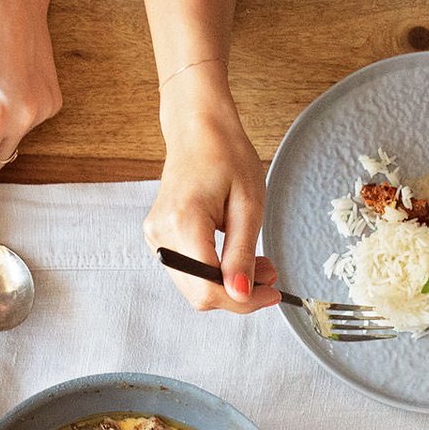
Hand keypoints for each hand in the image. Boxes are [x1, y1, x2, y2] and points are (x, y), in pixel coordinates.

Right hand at [147, 65, 281, 313]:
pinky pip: (188, 271)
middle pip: (199, 294)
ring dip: (227, 285)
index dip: (243, 300)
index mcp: (183, 224)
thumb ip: (242, 255)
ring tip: (257, 264)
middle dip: (238, 294)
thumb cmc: (226, 156)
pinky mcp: (158, 237)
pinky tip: (233, 256)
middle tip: (270, 277)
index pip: (209, 288)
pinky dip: (214, 272)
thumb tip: (241, 295)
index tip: (273, 294)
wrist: (197, 129)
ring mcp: (156, 238)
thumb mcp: (248, 206)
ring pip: (194, 287)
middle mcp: (161, 236)